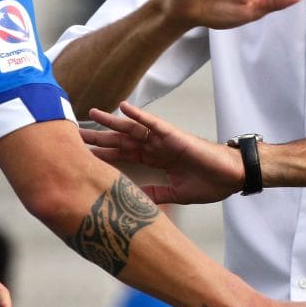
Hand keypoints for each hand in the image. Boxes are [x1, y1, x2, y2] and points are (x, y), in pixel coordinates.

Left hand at [83, 101, 243, 204]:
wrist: (232, 177)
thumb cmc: (209, 183)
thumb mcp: (176, 193)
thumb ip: (155, 192)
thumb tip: (135, 198)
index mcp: (155, 160)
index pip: (122, 156)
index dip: (102, 154)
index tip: (80, 154)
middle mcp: (155, 147)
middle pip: (120, 140)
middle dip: (98, 138)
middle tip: (73, 133)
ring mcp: (163, 139)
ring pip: (132, 128)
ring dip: (111, 122)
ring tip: (91, 114)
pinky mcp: (174, 135)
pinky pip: (153, 122)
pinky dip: (138, 114)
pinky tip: (123, 108)